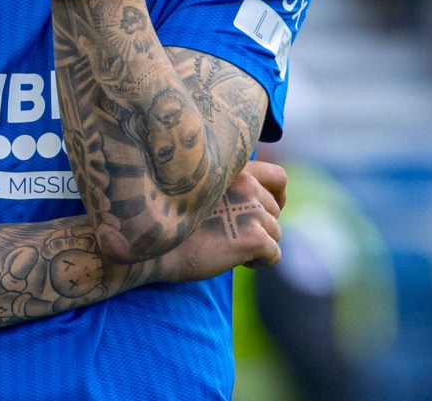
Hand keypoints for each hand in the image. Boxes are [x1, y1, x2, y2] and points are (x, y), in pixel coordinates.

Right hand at [153, 159, 286, 281]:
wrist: (153, 242)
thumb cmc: (170, 218)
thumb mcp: (201, 189)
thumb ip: (228, 188)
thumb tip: (253, 206)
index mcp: (234, 168)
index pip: (278, 177)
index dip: (278, 196)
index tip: (265, 210)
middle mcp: (247, 183)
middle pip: (275, 210)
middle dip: (260, 225)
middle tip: (232, 235)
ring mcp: (252, 209)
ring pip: (275, 233)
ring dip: (258, 244)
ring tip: (229, 248)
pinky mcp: (254, 237)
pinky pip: (274, 254)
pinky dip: (259, 262)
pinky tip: (235, 261)